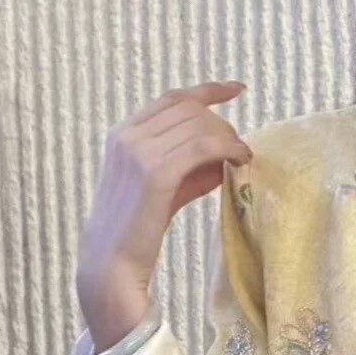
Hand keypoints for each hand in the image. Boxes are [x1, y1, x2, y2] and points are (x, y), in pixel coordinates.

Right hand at [76, 81, 252, 351]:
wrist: (111, 266)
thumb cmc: (138, 234)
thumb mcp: (164, 191)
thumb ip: (189, 169)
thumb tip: (225, 155)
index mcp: (124, 134)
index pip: (172, 99)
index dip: (207, 91)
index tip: (236, 89)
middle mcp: (128, 135)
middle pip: (189, 109)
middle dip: (222, 124)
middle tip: (242, 149)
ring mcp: (138, 151)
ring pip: (198, 125)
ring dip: (229, 138)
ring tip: (244, 159)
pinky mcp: (154, 173)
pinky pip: (201, 147)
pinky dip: (226, 149)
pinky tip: (240, 163)